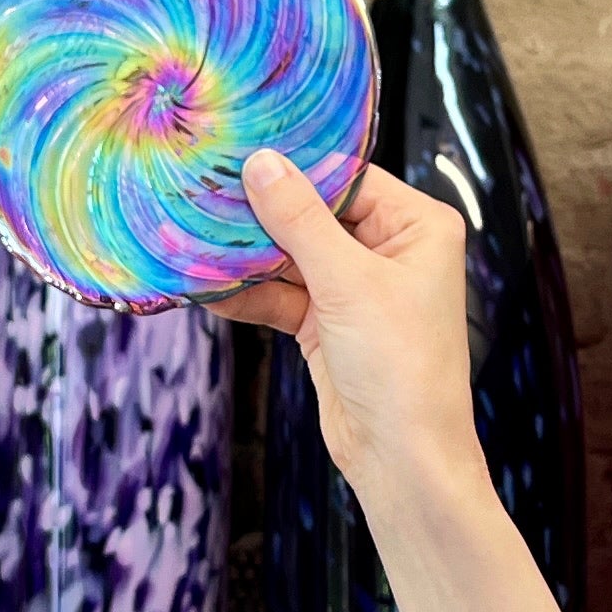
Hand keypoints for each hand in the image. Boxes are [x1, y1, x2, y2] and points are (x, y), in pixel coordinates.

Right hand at [208, 150, 489, 530]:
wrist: (401, 458)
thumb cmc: (400, 365)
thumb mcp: (347, 282)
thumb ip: (300, 220)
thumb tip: (261, 164)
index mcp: (417, 226)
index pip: (348, 177)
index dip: (294, 169)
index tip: (237, 154)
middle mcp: (390, 251)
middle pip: (314, 215)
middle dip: (262, 214)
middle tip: (202, 193)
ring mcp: (356, 290)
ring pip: (291, 256)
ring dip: (247, 256)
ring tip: (193, 237)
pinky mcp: (327, 325)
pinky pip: (281, 296)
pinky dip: (248, 293)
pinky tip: (207, 287)